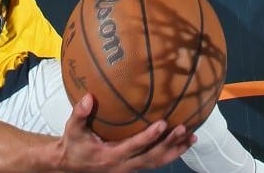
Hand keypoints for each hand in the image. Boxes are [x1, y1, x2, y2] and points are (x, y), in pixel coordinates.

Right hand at [58, 94, 193, 171]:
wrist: (71, 166)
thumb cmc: (74, 145)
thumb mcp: (73, 129)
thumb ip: (80, 114)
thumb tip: (88, 97)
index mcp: (111, 156)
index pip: (134, 147)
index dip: (149, 137)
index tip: (162, 124)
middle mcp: (124, 165)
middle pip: (152, 157)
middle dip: (169, 144)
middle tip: (184, 129)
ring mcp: (130, 168)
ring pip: (157, 162)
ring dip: (175, 150)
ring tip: (192, 138)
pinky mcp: (134, 167)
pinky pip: (155, 162)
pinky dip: (170, 153)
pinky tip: (182, 143)